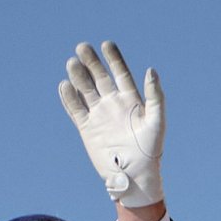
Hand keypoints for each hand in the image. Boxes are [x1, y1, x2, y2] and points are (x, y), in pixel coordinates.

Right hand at [59, 41, 164, 210]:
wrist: (134, 176)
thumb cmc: (150, 150)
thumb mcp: (157, 121)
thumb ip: (155, 96)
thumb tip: (151, 70)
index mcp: (130, 100)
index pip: (120, 73)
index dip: (113, 58)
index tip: (106, 44)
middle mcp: (113, 104)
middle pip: (99, 77)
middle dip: (91, 62)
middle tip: (81, 47)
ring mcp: (99, 115)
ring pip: (85, 90)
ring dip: (78, 76)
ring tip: (72, 63)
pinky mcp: (86, 128)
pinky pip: (75, 109)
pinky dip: (69, 98)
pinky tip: (64, 85)